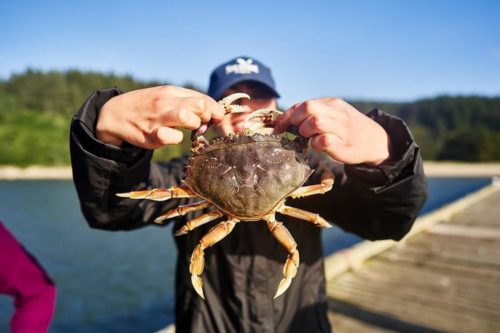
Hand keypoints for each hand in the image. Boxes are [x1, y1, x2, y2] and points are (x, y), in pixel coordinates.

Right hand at [96, 86, 224, 148]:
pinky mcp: (150, 135)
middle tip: (203, 124)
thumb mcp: (166, 97)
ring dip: (194, 125)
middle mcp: (166, 102)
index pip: (204, 98)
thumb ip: (188, 102)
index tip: (217, 118)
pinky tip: (172, 137)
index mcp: (173, 92)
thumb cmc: (148, 106)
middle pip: (200, 105)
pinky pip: (170, 137)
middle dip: (208, 116)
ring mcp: (158, 118)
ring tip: (191, 130)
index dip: (216, 110)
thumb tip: (213, 111)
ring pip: (186, 116)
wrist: (115, 113)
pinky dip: (176, 139)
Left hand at [275, 98, 390, 165]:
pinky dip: (316, 144)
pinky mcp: (343, 144)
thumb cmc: (347, 129)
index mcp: (331, 103)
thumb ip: (314, 114)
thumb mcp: (333, 115)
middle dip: (295, 120)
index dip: (287, 116)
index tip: (279, 128)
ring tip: (308, 138)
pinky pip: (324, 141)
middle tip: (295, 132)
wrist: (374, 141)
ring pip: (315, 121)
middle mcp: (336, 113)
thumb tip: (287, 121)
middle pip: (308, 108)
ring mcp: (341, 128)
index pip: (302, 104)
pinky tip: (318, 146)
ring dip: (305, 131)